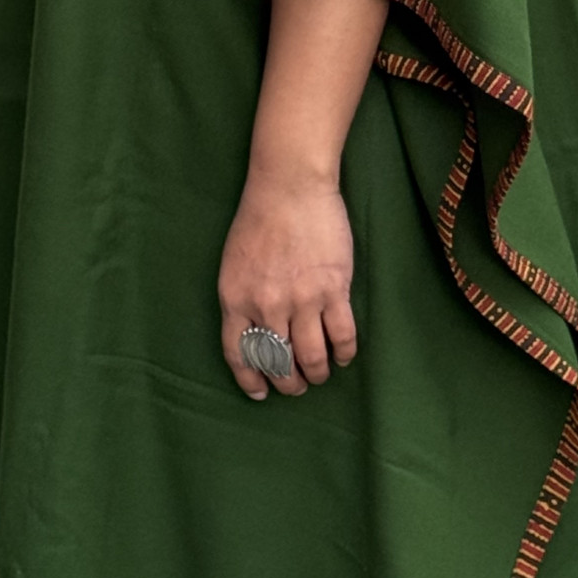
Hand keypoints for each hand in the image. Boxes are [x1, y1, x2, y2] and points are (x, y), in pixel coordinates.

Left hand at [218, 171, 357, 398]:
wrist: (290, 185)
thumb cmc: (259, 216)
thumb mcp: (233, 262)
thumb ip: (242, 297)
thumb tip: (257, 329)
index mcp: (235, 300)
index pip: (240, 355)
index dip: (252, 379)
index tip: (262, 392)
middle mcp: (266, 307)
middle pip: (278, 363)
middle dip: (289, 382)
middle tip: (298, 384)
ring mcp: (301, 300)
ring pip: (312, 358)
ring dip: (318, 373)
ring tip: (321, 373)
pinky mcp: (333, 290)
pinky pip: (342, 336)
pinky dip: (344, 353)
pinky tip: (344, 355)